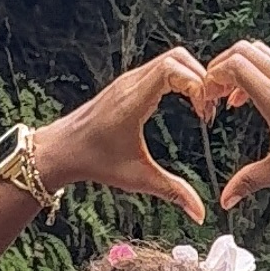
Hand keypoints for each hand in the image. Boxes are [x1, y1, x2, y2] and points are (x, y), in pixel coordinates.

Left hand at [35, 52, 207, 222]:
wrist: (60, 150)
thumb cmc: (93, 161)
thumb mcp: (137, 178)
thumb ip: (173, 192)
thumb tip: (200, 214)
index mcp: (134, 100)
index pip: (173, 68)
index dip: (197, 84)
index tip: (204, 112)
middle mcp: (131, 83)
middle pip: (178, 57)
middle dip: (202, 77)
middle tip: (209, 107)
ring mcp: (128, 80)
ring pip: (171, 59)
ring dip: (191, 76)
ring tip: (200, 106)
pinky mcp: (127, 84)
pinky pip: (161, 68)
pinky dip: (179, 78)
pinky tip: (184, 104)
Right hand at [199, 40, 269, 208]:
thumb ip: (249, 182)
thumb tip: (226, 199)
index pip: (235, 66)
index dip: (213, 77)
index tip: (207, 98)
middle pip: (243, 50)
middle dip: (220, 67)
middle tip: (214, 94)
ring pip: (261, 53)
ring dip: (240, 68)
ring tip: (232, 98)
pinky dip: (258, 74)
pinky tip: (256, 102)